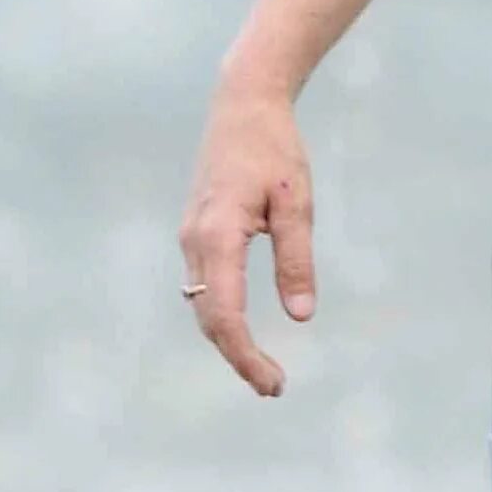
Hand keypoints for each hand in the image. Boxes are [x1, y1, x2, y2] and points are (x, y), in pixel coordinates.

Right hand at [180, 76, 316, 396]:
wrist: (242, 103)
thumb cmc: (274, 147)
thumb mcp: (297, 203)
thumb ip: (297, 259)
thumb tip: (301, 314)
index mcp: (218, 235)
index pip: (225, 315)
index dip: (246, 355)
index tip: (273, 383)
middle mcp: (195, 242)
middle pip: (208, 319)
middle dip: (238, 357)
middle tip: (274, 388)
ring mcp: (190, 238)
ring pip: (202, 307)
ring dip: (229, 342)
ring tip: (264, 370)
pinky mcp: (196, 235)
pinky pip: (204, 289)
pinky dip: (222, 319)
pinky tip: (245, 334)